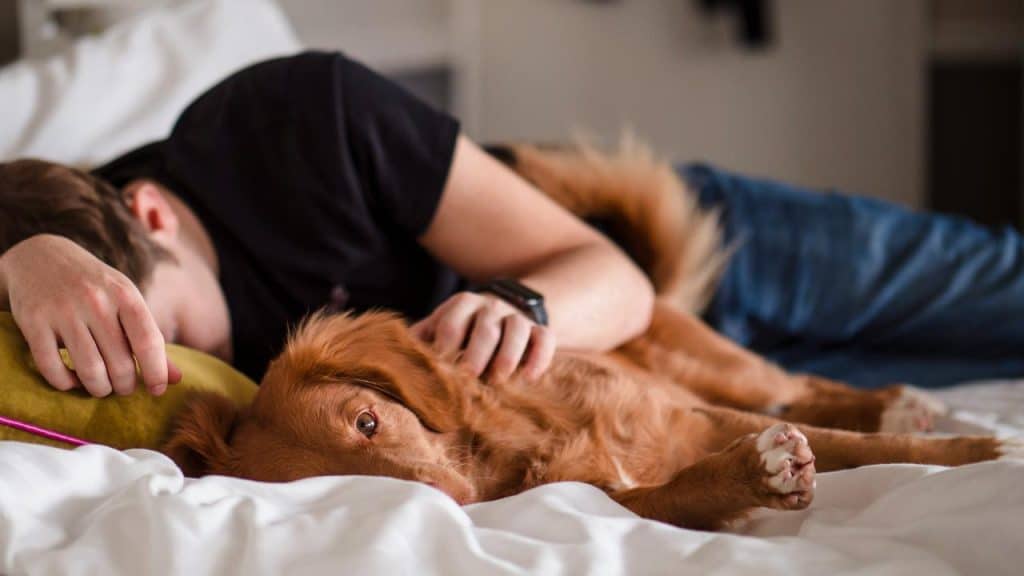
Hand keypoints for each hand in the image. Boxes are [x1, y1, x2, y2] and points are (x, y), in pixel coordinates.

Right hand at [1, 235, 180, 396]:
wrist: (41, 256)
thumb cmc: (95, 286)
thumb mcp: (126, 301)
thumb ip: (149, 339)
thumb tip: (177, 380)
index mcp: (125, 294)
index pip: (148, 341)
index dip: (156, 372)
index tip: (157, 390)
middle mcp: (96, 301)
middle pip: (120, 364)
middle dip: (125, 386)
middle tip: (123, 387)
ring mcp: (63, 311)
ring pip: (89, 370)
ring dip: (99, 389)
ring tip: (102, 387)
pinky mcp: (33, 322)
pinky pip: (52, 368)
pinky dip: (65, 383)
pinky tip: (72, 379)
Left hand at [410, 291, 555, 380]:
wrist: (505, 311)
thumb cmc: (464, 329)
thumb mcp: (441, 326)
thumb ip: (422, 339)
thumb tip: (396, 361)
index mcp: (462, 304)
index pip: (451, 322)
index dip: (445, 346)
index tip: (439, 369)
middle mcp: (491, 307)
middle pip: (486, 327)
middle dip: (476, 353)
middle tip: (468, 377)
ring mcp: (517, 317)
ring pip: (517, 329)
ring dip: (508, 355)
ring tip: (498, 380)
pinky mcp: (540, 329)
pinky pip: (545, 339)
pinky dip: (539, 358)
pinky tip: (528, 378)